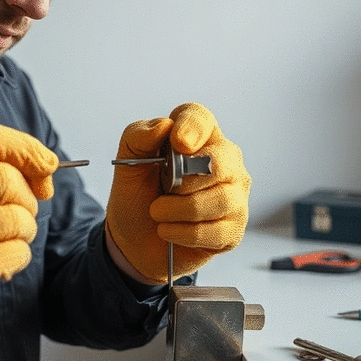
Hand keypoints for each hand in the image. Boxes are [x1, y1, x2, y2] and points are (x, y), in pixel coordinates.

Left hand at [105, 103, 249, 282]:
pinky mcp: (234, 228)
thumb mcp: (127, 165)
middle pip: (219, 161)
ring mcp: (234, 195)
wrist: (134, 241)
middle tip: (162, 190)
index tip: (178, 143)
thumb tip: (162, 125)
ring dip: (179, 210)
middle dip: (184, 181)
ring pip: (220, 199)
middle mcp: (224, 162)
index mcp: (197, 137)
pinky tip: (170, 231)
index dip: (192, 127)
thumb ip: (138, 138)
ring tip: (158, 213)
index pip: (202, 119)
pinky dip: (184, 233)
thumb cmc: (137, 197)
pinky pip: (216, 230)